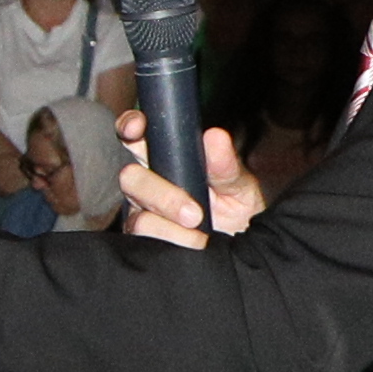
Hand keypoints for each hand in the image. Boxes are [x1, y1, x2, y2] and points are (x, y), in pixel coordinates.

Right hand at [122, 118, 265, 251]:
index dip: (130, 126)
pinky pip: (144, 237)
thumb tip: (215, 137)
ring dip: (170, 223)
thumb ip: (224, 163)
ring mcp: (141, 212)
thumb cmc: (237, 207)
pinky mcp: (142, 239)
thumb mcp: (238, 182)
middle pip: (130, 177)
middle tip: (194, 213)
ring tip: (201, 234)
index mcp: (165, 157)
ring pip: (137, 213)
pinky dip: (171, 240)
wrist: (241, 245)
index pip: (137, 135)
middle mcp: (147, 182)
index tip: (139, 127)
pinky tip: (193, 243)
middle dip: (161, 194)